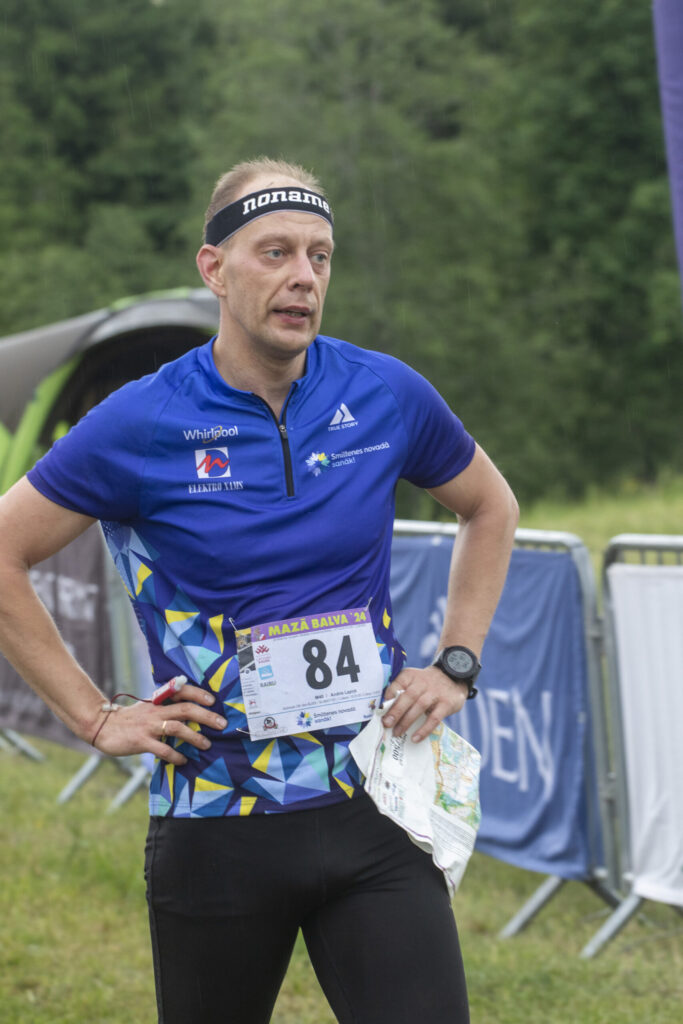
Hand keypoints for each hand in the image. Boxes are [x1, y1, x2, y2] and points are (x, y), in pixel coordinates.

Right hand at [92, 681, 226, 765]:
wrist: (103, 727)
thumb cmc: (131, 719)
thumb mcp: (149, 708)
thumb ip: (166, 708)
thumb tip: (192, 713)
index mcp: (158, 701)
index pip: (181, 691)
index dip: (198, 694)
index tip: (213, 700)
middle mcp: (156, 711)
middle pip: (185, 709)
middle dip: (206, 716)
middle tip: (221, 724)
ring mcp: (149, 726)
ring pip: (177, 728)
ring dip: (194, 737)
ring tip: (207, 745)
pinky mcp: (141, 742)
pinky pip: (162, 749)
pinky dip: (175, 755)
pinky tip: (184, 760)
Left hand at [382, 665, 468, 742]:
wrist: (453, 677)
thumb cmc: (426, 684)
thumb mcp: (413, 681)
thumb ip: (401, 692)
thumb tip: (384, 711)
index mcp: (411, 676)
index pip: (398, 684)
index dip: (388, 696)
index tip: (380, 709)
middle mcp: (423, 682)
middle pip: (408, 696)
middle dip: (396, 711)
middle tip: (386, 724)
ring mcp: (435, 693)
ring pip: (420, 706)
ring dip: (407, 721)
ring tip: (397, 733)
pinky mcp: (447, 704)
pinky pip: (434, 718)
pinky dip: (424, 729)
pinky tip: (415, 738)